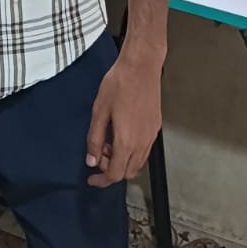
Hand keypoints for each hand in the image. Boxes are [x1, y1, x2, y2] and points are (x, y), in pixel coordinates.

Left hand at [86, 46, 163, 186]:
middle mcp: (142, 143)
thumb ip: (94, 138)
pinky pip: (144, 151)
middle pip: (127, 172)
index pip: (115, 174)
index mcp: (126, 141)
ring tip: (107, 143)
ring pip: (137, 163)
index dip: (101, 180)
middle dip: (110, 170)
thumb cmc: (119, 83)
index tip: (91, 179)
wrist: (141, 66)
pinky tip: (120, 135)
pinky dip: (131, 152)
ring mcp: (151, 136)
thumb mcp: (99, 110)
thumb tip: (91, 160)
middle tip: (97, 155)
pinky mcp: (155, 128)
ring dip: (121, 161)